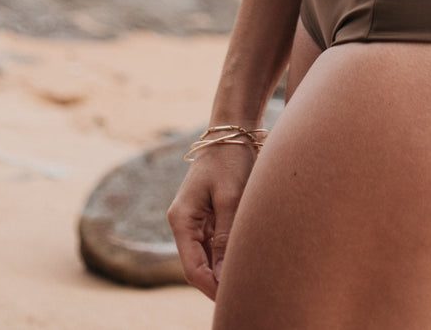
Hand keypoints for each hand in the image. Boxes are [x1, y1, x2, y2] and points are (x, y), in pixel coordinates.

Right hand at [167, 145, 255, 300]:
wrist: (233, 131)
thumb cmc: (230, 160)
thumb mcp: (230, 198)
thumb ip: (225, 237)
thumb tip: (223, 276)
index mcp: (182, 219)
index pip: (193, 268)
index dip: (211, 287)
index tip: (232, 300)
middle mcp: (184, 222)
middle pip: (199, 265)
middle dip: (218, 281)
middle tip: (244, 293)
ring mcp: (195, 219)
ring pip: (208, 256)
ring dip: (223, 268)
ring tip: (249, 279)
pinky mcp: (207, 214)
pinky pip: (215, 243)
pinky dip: (227, 253)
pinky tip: (245, 259)